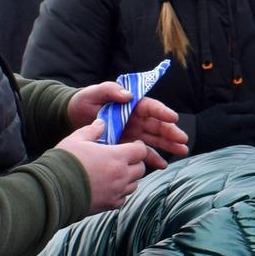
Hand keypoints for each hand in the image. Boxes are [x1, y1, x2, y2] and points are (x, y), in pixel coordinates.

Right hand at [55, 121, 157, 212]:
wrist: (52, 190)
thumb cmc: (63, 162)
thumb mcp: (75, 140)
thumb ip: (91, 130)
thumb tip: (101, 123)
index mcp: (116, 157)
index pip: (141, 151)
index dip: (138, 147)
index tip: (133, 145)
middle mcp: (121, 175)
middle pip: (141, 169)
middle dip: (136, 162)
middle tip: (125, 159)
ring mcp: (116, 192)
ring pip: (134, 184)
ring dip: (129, 178)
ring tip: (117, 173)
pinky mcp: (109, 205)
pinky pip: (123, 198)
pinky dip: (120, 193)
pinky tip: (109, 187)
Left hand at [68, 81, 188, 160]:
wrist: (72, 118)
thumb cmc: (83, 102)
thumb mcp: (93, 92)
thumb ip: (109, 90)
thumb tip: (128, 96)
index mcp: (131, 104)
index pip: (150, 107)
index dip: (162, 112)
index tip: (173, 118)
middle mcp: (136, 119)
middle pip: (158, 125)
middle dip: (171, 132)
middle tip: (182, 140)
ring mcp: (133, 133)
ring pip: (155, 139)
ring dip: (169, 146)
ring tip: (182, 152)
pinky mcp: (127, 145)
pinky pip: (143, 153)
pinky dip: (153, 159)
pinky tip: (162, 165)